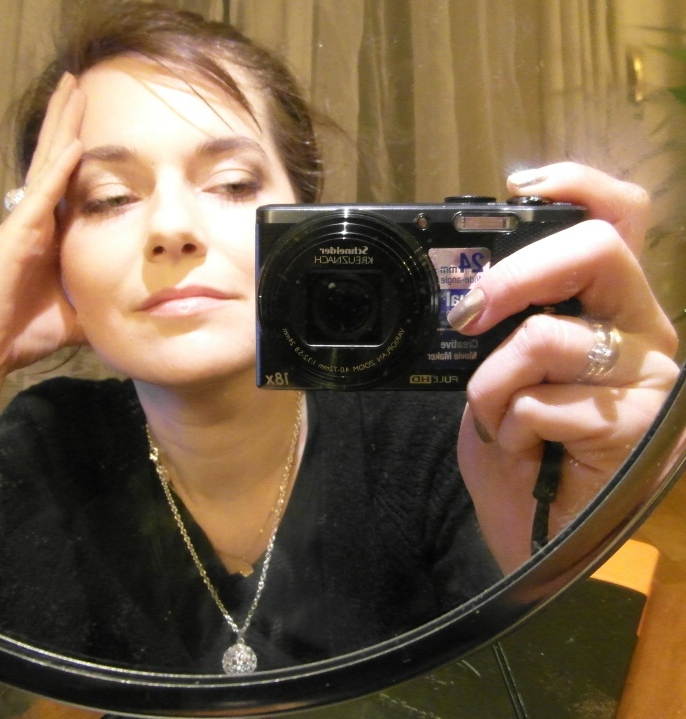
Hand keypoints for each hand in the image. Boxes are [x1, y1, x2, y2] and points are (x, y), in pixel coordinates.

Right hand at [0, 73, 85, 391]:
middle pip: (53, 161)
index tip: (99, 116)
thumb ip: (104, 296)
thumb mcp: (80, 310)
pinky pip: (39, 199)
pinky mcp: (12, 241)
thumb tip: (142, 302)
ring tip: (72, 90)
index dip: (79, 146)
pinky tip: (73, 144)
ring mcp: (20, 227)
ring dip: (61, 128)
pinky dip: (56, 172)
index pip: (67, 181)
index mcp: (48, 234)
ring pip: (45, 167)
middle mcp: (33, 222)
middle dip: (67, 120)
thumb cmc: (27, 334)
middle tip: (80, 81)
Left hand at [454, 163, 679, 572]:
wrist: (535, 537)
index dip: (578, 185)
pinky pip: (542, 401)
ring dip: (493, 383)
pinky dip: (507, 425)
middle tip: (470, 314)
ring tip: (497, 419)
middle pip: (599, 248)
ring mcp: (650, 379)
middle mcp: (648, 333)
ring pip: (547, 338)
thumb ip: (504, 326)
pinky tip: (523, 451)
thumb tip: (470, 287)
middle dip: (516, 274)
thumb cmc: (520, 453)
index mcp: (614, 310)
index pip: (621, 219)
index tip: (517, 188)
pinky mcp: (640, 427)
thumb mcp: (500, 374)